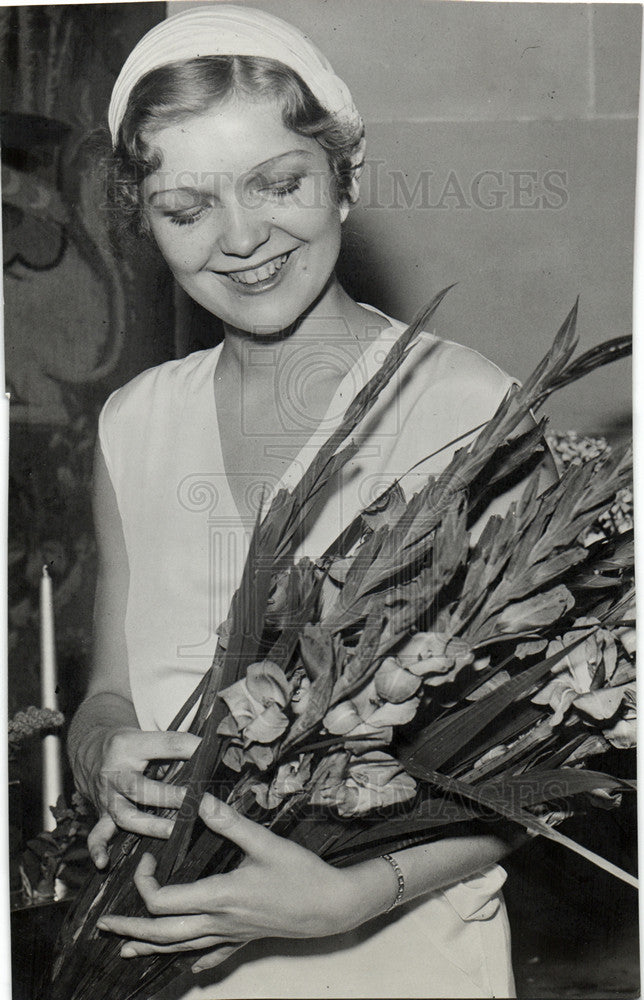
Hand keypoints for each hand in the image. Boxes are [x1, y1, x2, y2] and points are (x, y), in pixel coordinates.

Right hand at [76, 727, 199, 868]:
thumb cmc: (127, 744)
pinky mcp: (102, 814)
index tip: (211, 753)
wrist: (88, 750)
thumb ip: (174, 748)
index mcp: (130, 746)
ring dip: (150, 825)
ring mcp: (107, 796)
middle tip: (194, 802)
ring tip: (174, 830)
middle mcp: (115, 773)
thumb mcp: (147, 736)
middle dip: (169, 797)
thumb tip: (209, 757)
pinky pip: (97, 835)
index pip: (166, 744)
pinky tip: (104, 862)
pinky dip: (98, 849)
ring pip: (125, 815)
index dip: (191, 747)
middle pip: (140, 788)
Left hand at [96, 793, 394, 972]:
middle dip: (132, 927)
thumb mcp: (266, 842)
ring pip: (182, 948)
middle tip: (107, 924)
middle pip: (164, 932)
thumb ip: (231, 822)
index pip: (165, 900)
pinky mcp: (244, 939)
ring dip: (151, 947)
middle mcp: (219, 921)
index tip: (147, 858)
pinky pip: (211, 956)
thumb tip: (202, 800)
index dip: (147, 881)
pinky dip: (192, 960)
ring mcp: (231, 935)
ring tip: (126, 949)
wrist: (330, 907)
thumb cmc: (301, 874)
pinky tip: (186, 966)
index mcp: (219, 896)